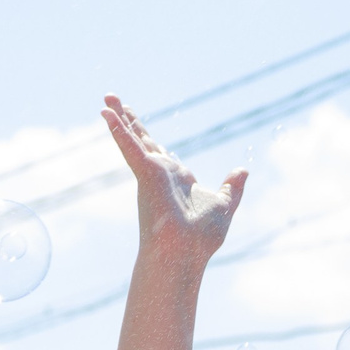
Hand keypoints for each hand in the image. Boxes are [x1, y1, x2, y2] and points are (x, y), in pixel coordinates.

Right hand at [101, 96, 246, 270]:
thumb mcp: (225, 206)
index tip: (137, 124)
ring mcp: (150, 172)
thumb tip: (242, 170)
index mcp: (175, 179)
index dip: (146, 136)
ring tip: (107, 96)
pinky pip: (129, 146)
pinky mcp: (145, 173)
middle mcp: (159, 173)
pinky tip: (107, 112)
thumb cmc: (201, 239)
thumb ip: (232, 188)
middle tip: (113, 99)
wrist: (185, 254)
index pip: (158, 151)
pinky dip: (118, 130)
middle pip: (141, 139)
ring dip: (118, 117)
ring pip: (131, 138)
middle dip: (128, 119)